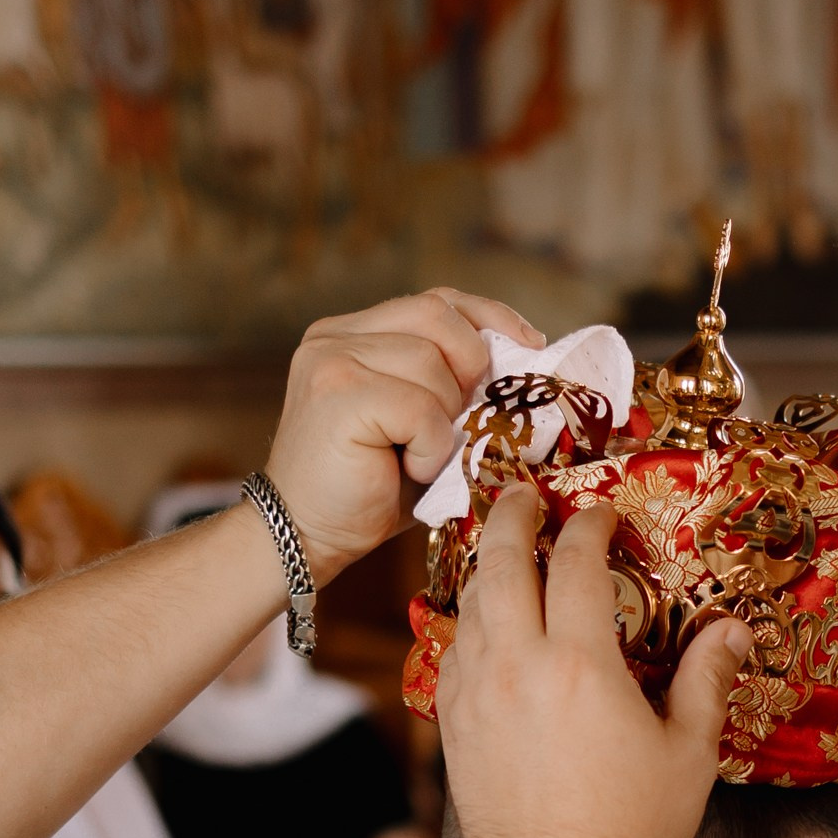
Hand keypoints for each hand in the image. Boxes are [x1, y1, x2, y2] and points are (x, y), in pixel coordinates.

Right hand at [261, 287, 543, 582]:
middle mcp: (336, 335)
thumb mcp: (421, 423)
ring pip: (432, 363)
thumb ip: (452, 384)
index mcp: (354, 332)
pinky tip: (409, 469)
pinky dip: (431, 447)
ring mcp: (331, 360)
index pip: (437, 301)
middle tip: (459, 422)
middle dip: (469, 370)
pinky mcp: (338, 393)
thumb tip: (524, 362)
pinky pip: (421, 407)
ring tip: (420, 455)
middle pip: (438, 318)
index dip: (488, 317)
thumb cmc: (371, 489)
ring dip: (445, 421)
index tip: (529, 345)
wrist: (308, 535)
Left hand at [436, 487, 750, 837]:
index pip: (575, 563)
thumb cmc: (629, 826)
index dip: (587, 525)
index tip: (598, 512)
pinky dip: (467, 621)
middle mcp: (517, 664)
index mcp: (578, 663)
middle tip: (523, 494)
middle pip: (501, 562)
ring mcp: (476, 693)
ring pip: (469, 603)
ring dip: (484, 565)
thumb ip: (705, 683)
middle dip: (511, 516)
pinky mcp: (453, 724)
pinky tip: (484, 622)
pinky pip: (453, 651)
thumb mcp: (687, 754)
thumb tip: (732, 632)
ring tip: (502, 550)